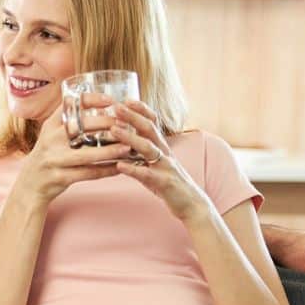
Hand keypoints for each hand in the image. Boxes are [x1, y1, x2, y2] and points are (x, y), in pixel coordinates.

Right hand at [11, 95, 132, 207]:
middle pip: (81, 127)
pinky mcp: (60, 178)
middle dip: (106, 124)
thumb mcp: (50, 135)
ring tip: (127, 147)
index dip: (91, 100)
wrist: (29, 186)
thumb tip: (96, 105)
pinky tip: (119, 168)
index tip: (110, 99)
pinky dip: (105, 171)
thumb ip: (68, 122)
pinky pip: (88, 174)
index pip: (70, 104)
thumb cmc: (48, 157)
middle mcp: (50, 140)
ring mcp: (54, 160)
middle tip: (126, 124)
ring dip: (110, 150)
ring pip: (87, 154)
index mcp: (50, 125)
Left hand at [110, 100, 213, 221]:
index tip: (125, 100)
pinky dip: (133, 169)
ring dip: (129, 137)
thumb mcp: (155, 164)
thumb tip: (121, 143)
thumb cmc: (168, 183)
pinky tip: (119, 166)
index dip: (141, 109)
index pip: (153, 122)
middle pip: (149, 129)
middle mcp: (165, 153)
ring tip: (113, 130)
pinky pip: (147, 174)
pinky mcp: (164, 182)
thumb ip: (140, 154)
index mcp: (162, 147)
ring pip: (148, 148)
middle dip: (132, 116)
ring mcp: (166, 166)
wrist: (191, 204)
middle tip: (116, 107)